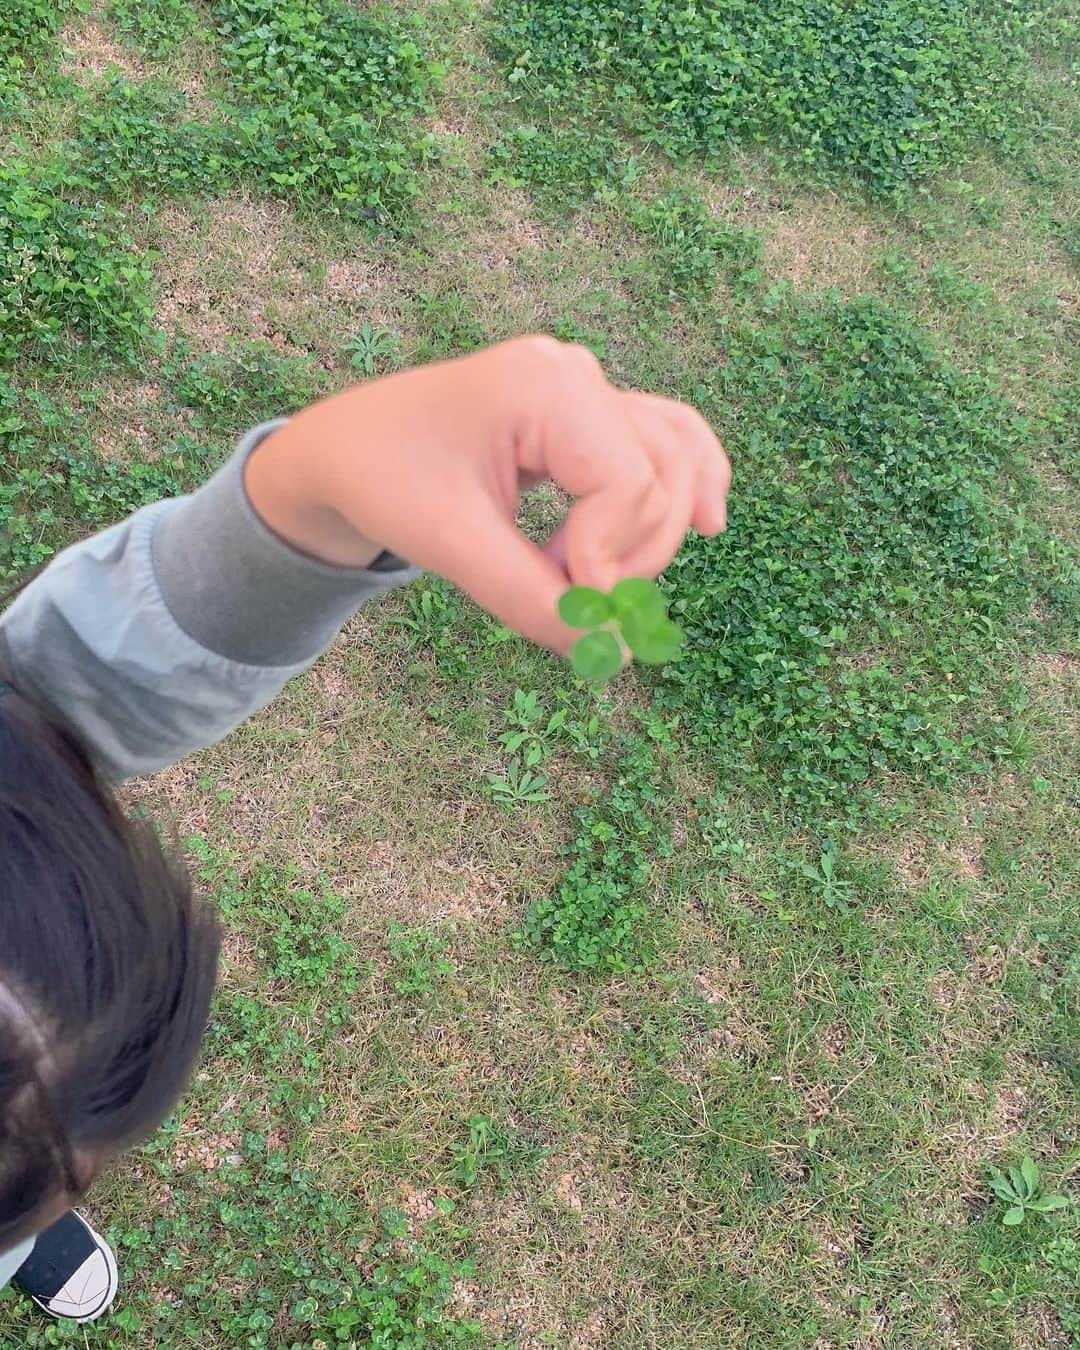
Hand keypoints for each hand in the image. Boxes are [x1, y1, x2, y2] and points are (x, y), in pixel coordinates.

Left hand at [246, 337, 729, 651]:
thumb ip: (532, 598)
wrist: (345, 451)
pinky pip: (664, 439)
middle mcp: (575, 373)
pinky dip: (687, 483)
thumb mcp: (451, 546)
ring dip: (653, 533)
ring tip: (607, 581)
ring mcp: (586, 386)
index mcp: (543, 385)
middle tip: (568, 597)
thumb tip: (615, 653)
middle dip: (628, 553)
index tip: (567, 603)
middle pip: (661, 475)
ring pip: (674, 459)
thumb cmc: (384, 483)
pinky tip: (708, 525)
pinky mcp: (588, 411)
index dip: (609, 559)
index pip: (627, 483)